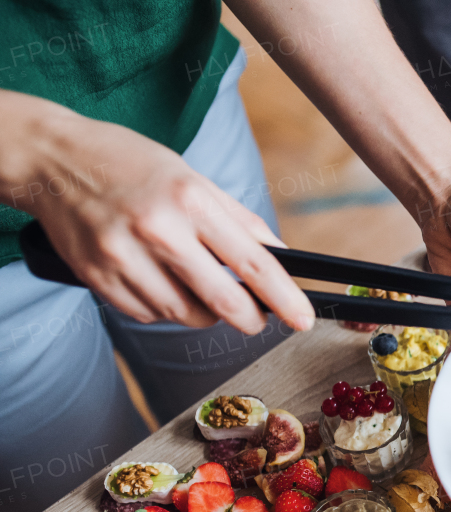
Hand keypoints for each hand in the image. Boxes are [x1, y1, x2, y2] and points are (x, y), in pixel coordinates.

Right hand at [17, 106, 313, 334]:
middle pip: (222, 301)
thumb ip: (239, 221)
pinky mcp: (97, 277)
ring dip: (203, 312)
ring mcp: (123, 256)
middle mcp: (158, 229)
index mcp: (191, 200)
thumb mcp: (194, 178)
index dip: (284, 298)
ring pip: (184, 315)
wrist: (54, 159)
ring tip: (196, 285)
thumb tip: (281, 257)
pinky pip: (147, 314)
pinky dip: (163, 307)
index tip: (303, 319)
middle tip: (257, 319)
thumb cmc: (131, 165)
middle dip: (249, 319)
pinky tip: (158, 282)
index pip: (253, 262)